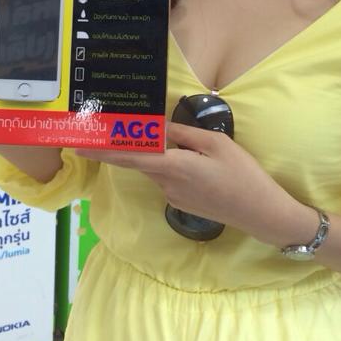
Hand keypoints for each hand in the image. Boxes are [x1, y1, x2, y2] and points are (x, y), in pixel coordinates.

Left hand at [76, 122, 311, 244]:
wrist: (260, 212)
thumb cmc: (242, 174)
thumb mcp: (216, 144)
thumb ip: (184, 135)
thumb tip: (160, 128)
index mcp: (173, 166)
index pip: (130, 157)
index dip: (103, 151)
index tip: (80, 145)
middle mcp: (166, 183)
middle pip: (140, 160)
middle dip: (127, 146)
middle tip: (111, 128)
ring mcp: (173, 196)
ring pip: (155, 168)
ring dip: (155, 154)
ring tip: (165, 139)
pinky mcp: (181, 202)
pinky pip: (168, 178)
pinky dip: (169, 165)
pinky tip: (192, 161)